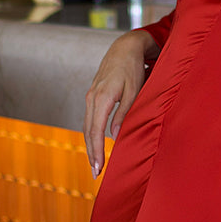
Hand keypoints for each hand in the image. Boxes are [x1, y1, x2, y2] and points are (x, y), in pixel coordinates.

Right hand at [83, 29, 156, 177]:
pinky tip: (95, 144)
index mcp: (102, 97)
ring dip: (90, 145)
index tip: (98, 168)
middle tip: (95, 173)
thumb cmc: (133, 68)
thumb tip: (114, 136)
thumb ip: (124, 114)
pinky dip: (90, 134)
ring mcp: (90, 95)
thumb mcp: (134, 91)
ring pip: (86, 125)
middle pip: (87, 131)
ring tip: (95, 164)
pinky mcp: (92, 95)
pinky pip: (89, 118)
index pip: (95, 130)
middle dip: (91, 153)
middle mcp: (92, 97)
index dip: (96, 150)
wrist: (124, 48)